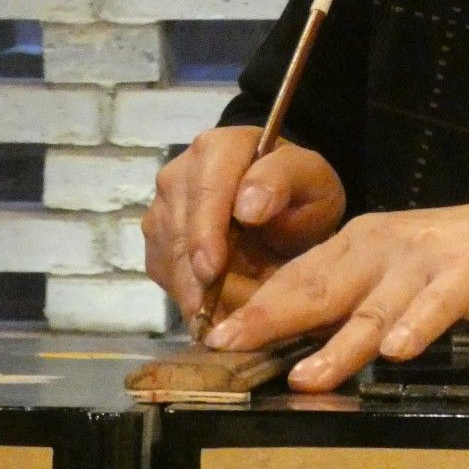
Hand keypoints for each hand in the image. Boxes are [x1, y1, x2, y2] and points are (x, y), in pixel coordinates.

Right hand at [140, 127, 346, 326]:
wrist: (285, 205)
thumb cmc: (300, 192)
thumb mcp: (311, 179)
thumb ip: (283, 181)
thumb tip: (247, 207)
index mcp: (218, 148)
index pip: (205, 192)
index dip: (206, 234)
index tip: (212, 272)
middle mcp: (180, 172)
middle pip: (180, 230)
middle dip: (198, 277)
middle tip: (221, 319)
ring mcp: (163, 205)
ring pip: (169, 256)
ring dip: (195, 291)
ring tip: (226, 320)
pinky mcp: (158, 238)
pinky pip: (164, 272)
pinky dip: (187, 295)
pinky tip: (213, 309)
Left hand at [203, 194, 468, 391]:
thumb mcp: (401, 271)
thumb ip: (356, 297)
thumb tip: (300, 338)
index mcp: (363, 243)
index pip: (298, 276)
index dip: (256, 307)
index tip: (215, 337)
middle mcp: (387, 246)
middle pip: (320, 286)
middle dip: (271, 318)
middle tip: (230, 347)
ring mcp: (427, 260)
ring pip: (373, 306)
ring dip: (338, 344)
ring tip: (305, 376)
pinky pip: (438, 303)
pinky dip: (417, 326)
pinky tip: (398, 351)